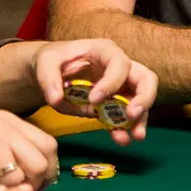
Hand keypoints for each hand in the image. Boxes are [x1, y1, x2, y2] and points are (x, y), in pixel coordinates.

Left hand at [32, 38, 157, 145]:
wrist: (52, 72)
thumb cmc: (53, 60)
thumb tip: (55, 98)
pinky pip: (125, 117)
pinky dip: (125, 128)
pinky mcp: (114, 104)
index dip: (112, 82)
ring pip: (141, 100)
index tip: (94, 99)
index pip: (120, 63)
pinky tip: (121, 139)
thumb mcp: (45, 62)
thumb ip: (48, 78)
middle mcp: (119, 67)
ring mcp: (121, 86)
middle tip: (132, 114)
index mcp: (105, 51)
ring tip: (136, 136)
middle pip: (145, 78)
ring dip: (140, 119)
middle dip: (143, 97)